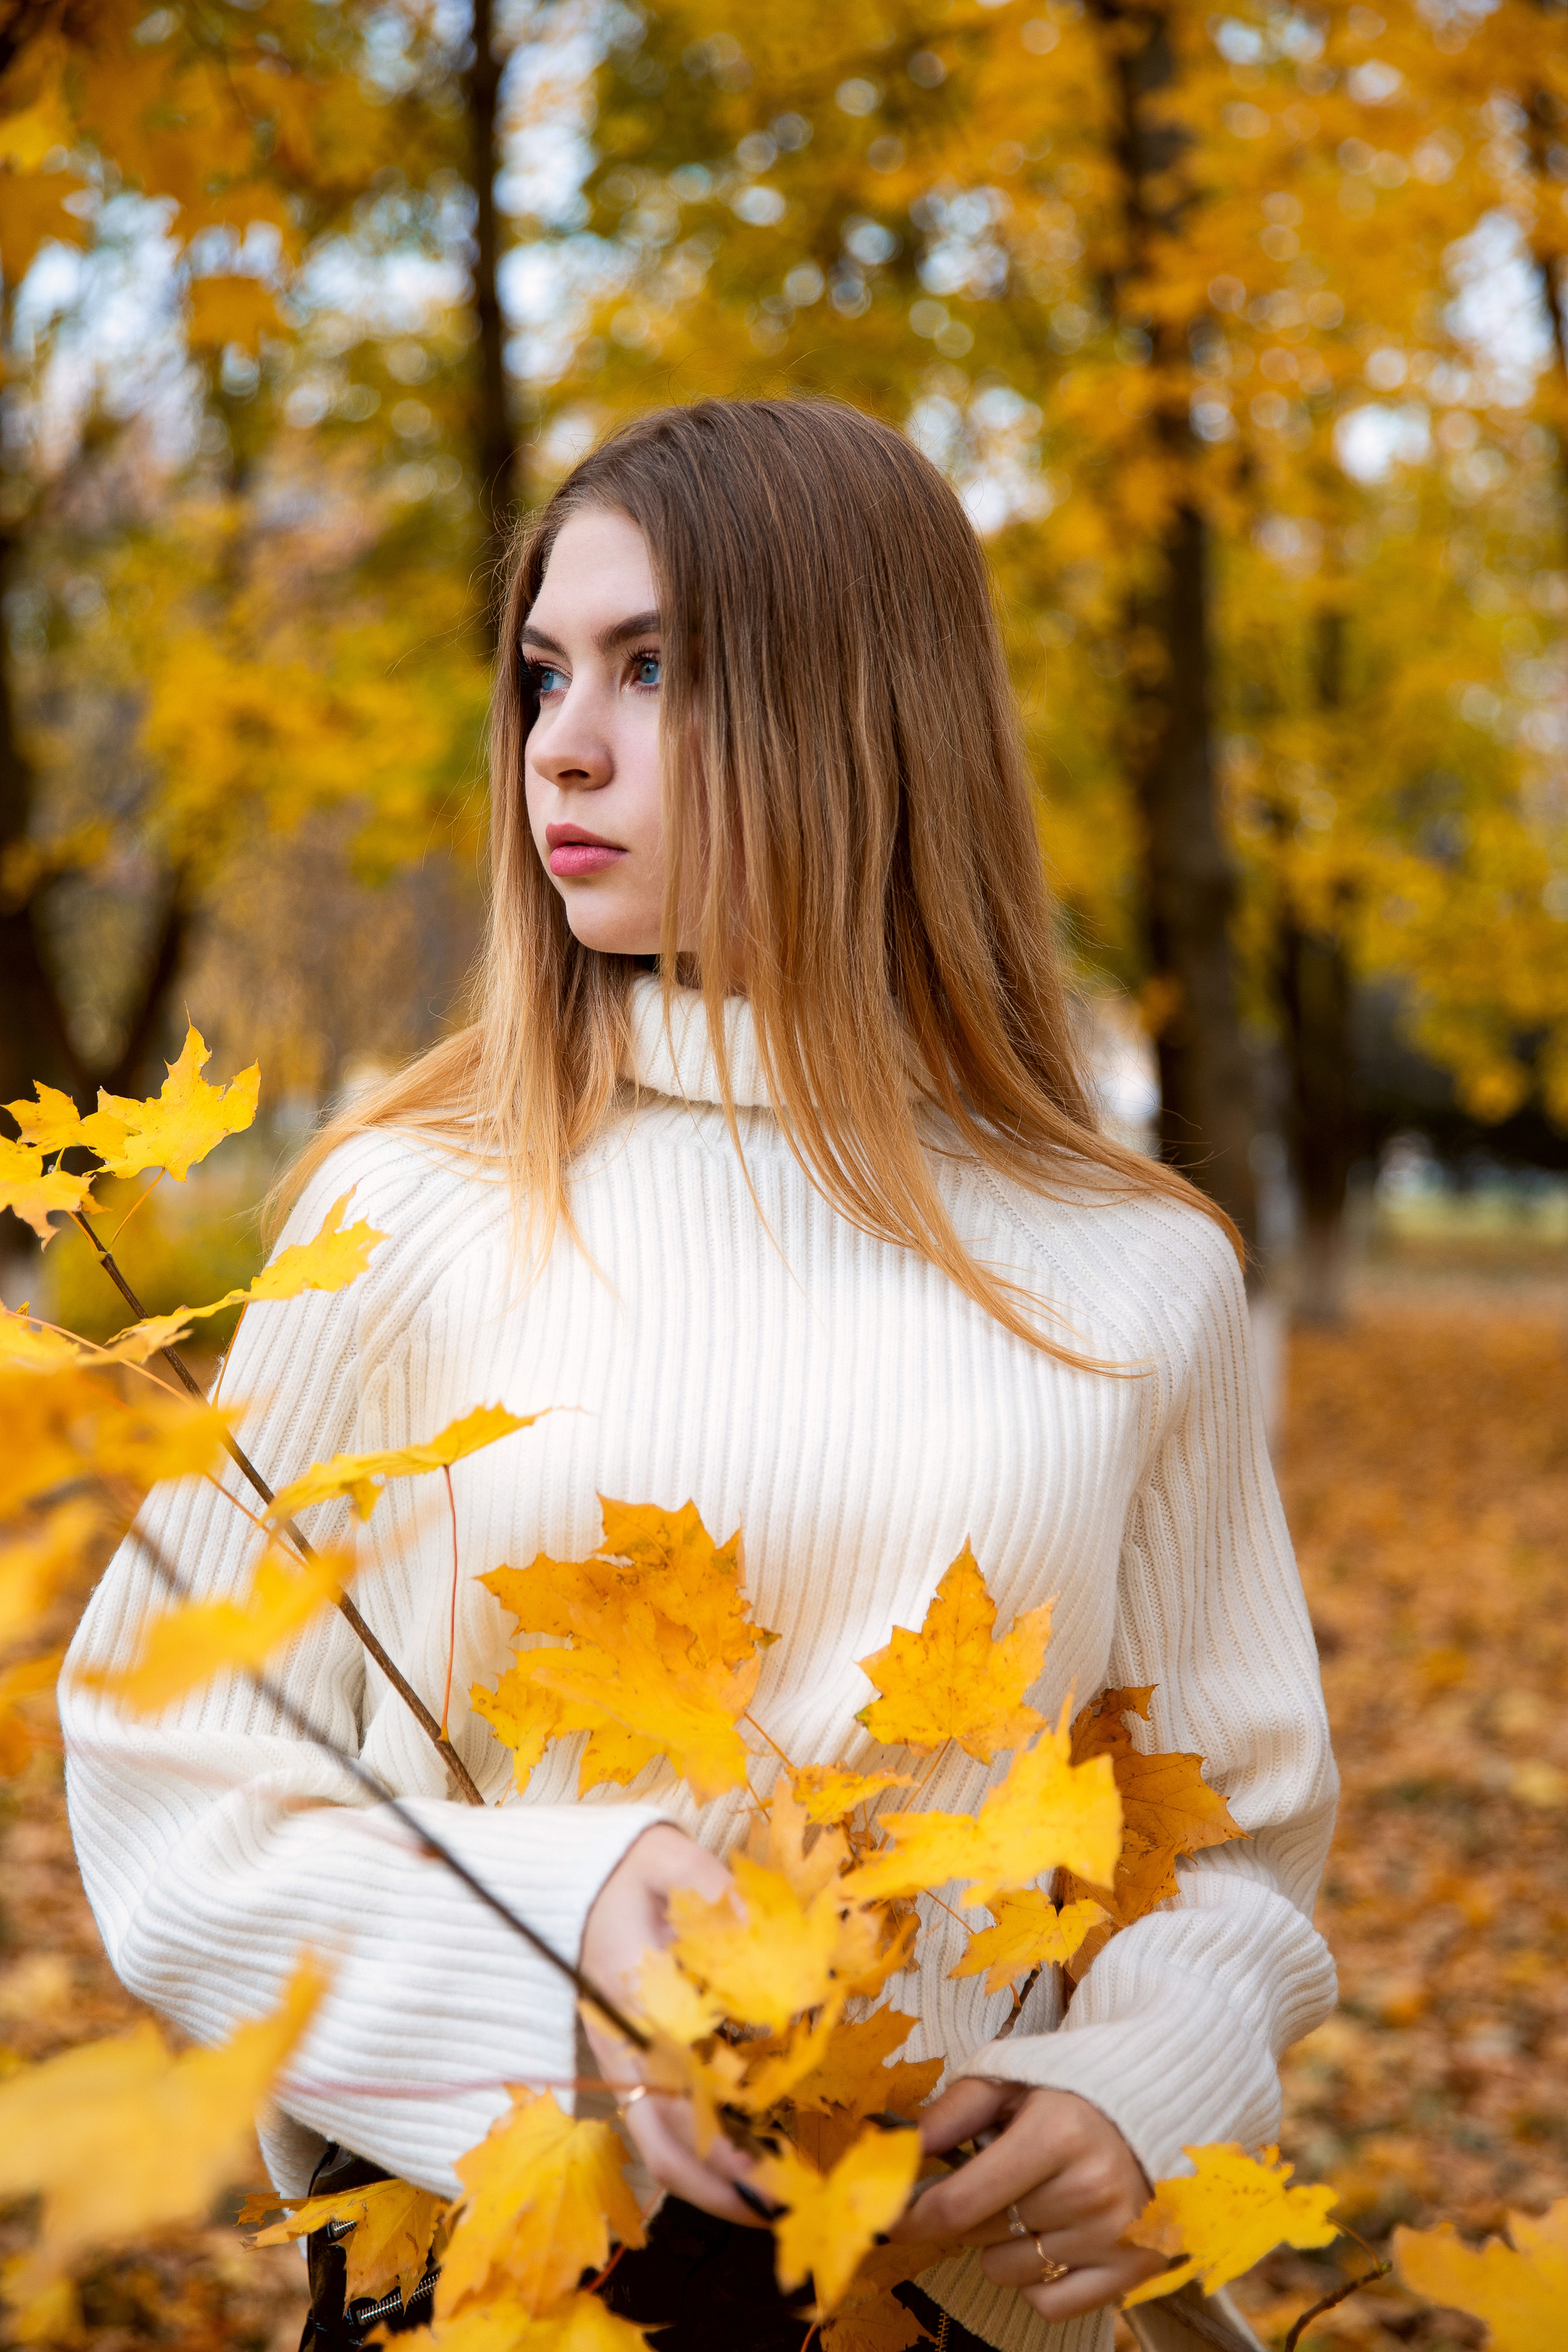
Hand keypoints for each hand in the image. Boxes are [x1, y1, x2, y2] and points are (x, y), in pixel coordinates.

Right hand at [579, 1823, 763, 2226]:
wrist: (576, 1880)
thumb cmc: (628, 1869)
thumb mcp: (668, 1858)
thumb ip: (712, 1886)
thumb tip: (759, 1928)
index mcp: (631, 1996)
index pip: (673, 2083)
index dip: (716, 2132)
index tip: (763, 2164)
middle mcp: (620, 2045)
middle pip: (659, 2138)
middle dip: (717, 2184)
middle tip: (779, 2207)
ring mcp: (620, 2062)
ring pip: (654, 2145)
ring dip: (708, 2183)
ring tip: (770, 2205)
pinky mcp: (628, 2066)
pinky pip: (656, 2126)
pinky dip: (698, 2157)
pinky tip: (745, 2167)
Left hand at [886, 2076, 1168, 2318]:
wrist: (1153, 2104)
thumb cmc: (1069, 2088)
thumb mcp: (1008, 2080)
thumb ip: (951, 2113)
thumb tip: (899, 2152)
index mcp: (1057, 2134)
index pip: (960, 2203)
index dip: (911, 2216)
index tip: (886, 2218)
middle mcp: (1090, 2191)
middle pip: (981, 2234)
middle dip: (968, 2208)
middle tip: (992, 2176)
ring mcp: (1114, 2237)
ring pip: (1007, 2271)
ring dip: (1003, 2241)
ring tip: (1035, 2196)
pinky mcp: (1133, 2270)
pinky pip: (1048, 2303)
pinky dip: (1037, 2276)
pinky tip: (1054, 2232)